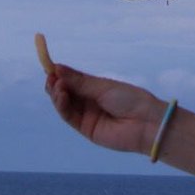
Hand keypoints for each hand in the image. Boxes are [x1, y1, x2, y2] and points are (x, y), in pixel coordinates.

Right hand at [46, 64, 165, 155]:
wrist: (145, 123)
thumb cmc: (129, 99)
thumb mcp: (103, 86)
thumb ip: (79, 81)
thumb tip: (57, 68)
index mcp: (95, 88)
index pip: (72, 80)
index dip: (60, 73)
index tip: (49, 65)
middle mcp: (88, 101)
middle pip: (65, 92)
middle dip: (56, 83)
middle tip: (50, 75)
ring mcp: (86, 115)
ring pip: (64, 104)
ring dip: (57, 94)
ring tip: (57, 85)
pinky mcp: (85, 129)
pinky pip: (69, 116)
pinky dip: (62, 105)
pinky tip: (61, 95)